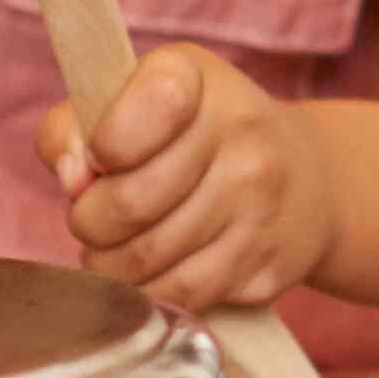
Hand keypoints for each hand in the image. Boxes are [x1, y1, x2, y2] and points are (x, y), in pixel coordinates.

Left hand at [34, 43, 341, 315]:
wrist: (306, 180)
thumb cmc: (191, 138)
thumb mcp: (130, 103)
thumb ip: (72, 127)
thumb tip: (72, 180)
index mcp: (199, 80)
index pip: (147, 106)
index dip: (102, 145)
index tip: (101, 158)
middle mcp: (243, 134)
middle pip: (128, 203)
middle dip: (89, 223)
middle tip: (95, 220)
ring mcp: (262, 202)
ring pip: (148, 260)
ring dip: (112, 266)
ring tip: (116, 250)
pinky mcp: (268, 264)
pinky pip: (181, 298)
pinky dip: (150, 294)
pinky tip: (153, 273)